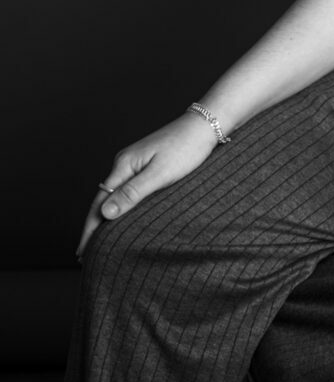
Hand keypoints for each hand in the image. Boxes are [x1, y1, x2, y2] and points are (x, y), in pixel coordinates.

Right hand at [76, 111, 218, 259]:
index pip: (99, 203)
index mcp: (124, 165)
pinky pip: (126, 190)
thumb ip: (133, 193)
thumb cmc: (186, 148)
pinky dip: (121, 207)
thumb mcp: (160, 174)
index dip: (89, 229)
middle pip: (102, 200)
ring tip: (100, 243)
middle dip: (93, 227)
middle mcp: (124, 163)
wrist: (205, 125)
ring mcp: (134, 164)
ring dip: (106, 218)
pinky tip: (122, 219)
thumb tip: (104, 213)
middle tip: (85, 256)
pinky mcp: (146, 165)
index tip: (82, 253)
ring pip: (114, 195)